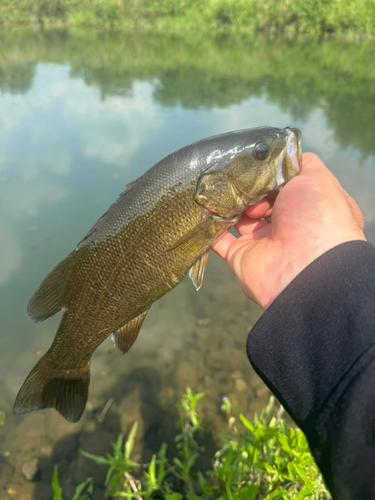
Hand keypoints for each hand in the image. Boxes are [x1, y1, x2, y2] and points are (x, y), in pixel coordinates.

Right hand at [212, 153, 365, 309]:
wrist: (305, 267)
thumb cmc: (315, 217)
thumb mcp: (317, 178)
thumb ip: (301, 163)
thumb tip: (284, 154)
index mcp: (304, 206)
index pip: (281, 184)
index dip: (268, 173)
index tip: (252, 163)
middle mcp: (284, 223)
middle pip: (258, 198)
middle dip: (246, 187)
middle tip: (235, 179)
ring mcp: (261, 241)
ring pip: (237, 216)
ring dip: (227, 202)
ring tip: (218, 188)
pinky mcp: (240, 256)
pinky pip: (219, 239)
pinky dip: (209, 225)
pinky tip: (200, 208)